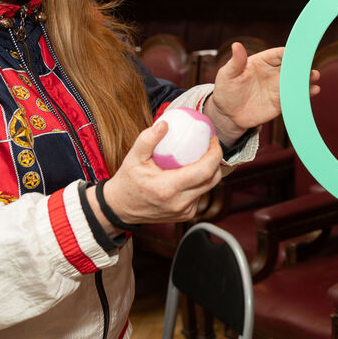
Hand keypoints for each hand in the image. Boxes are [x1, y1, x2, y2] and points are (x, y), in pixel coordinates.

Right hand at [91, 121, 223, 229]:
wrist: (121, 208)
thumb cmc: (128, 181)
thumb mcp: (133, 157)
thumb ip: (147, 139)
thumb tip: (165, 123)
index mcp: (168, 188)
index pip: (205, 171)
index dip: (215, 154)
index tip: (213, 139)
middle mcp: (180, 203)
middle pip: (212, 180)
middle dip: (216, 160)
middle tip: (210, 145)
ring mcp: (184, 211)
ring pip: (208, 188)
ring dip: (209, 171)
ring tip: (202, 155)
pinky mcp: (186, 215)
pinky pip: (200, 195)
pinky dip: (199, 182)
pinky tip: (192, 171)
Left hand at [206, 44, 318, 145]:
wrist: (228, 114)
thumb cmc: (226, 90)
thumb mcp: (227, 74)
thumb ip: (235, 61)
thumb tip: (236, 45)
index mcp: (262, 61)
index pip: (279, 54)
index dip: (289, 51)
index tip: (298, 50)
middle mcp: (273, 73)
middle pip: (291, 66)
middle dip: (301, 64)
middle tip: (309, 64)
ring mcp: (278, 88)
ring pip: (296, 81)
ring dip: (307, 78)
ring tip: (314, 76)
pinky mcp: (281, 102)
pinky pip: (295, 97)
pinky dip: (306, 94)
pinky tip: (314, 91)